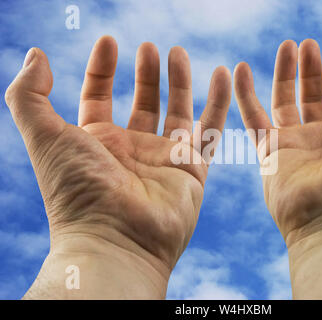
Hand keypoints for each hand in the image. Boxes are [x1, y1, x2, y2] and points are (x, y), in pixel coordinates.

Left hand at [5, 36, 230, 298]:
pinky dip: (218, 101)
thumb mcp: (45, 135)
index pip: (99, 96)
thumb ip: (30, 95)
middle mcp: (132, 149)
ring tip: (177, 52)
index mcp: (97, 141)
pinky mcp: (193, 167)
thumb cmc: (78, 191)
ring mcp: (165, 157)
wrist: (117, 240)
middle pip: (142, 102)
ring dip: (179, 82)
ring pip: (178, 111)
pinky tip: (222, 74)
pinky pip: (211, 128)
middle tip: (148, 47)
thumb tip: (36, 56)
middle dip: (145, 73)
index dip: (102, 68)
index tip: (109, 41)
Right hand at [234, 33, 321, 245]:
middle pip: (318, 95)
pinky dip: (245, 94)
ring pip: (285, 102)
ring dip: (286, 74)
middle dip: (314, 68)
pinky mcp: (270, 152)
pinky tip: (240, 69)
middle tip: (308, 44)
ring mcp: (297, 144)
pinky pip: (253, 118)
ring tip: (287, 46)